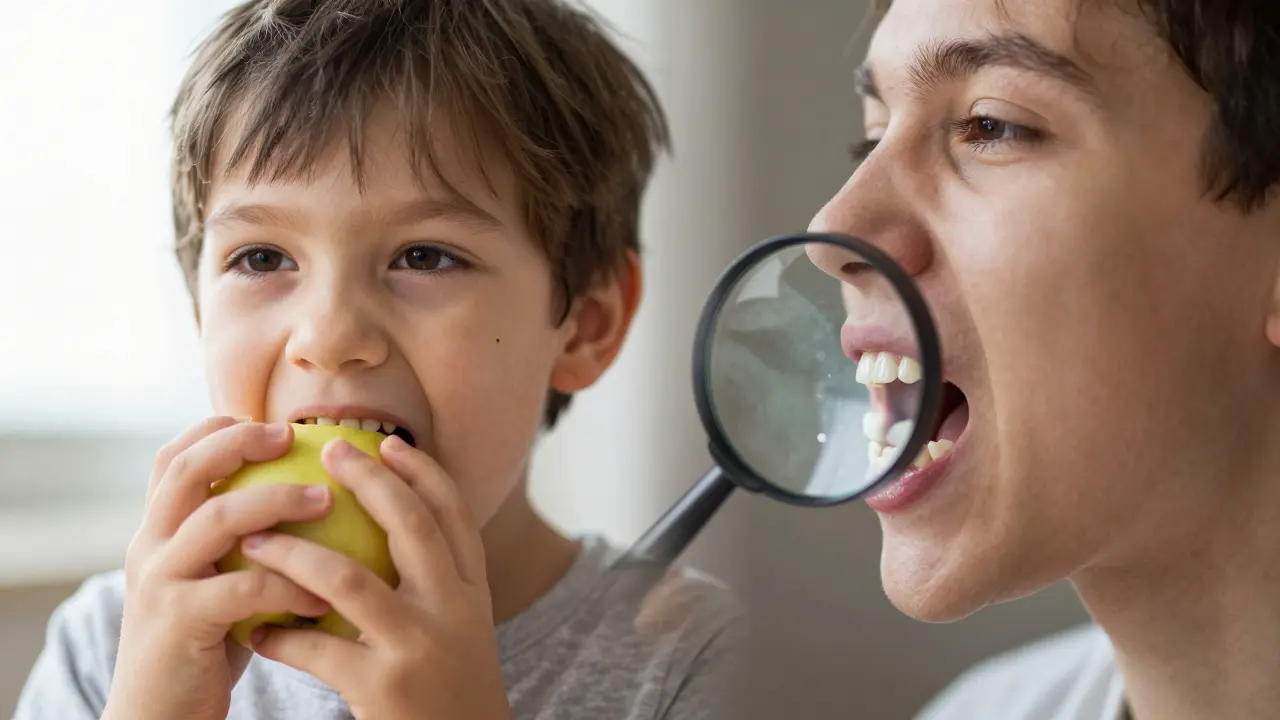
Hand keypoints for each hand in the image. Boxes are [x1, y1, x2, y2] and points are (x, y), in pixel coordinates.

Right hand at [105, 418, 333, 719]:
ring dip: (276, 501)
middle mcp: (149, 547)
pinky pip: (241, 590)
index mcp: (158, 532)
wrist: (156, 717)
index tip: (268, 420)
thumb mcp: (213, 582)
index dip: (215, 430)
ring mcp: (159, 582)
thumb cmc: (202, 646)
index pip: (172, 459)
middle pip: (186, 471)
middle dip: (240, 443)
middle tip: (293, 435)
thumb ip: (239, 543)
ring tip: (325, 500)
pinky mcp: (177, 623)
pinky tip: (323, 595)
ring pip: (216, 520)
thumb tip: (310, 496)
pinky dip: (287, 586)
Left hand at [243, 434, 511, 719]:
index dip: (423, 472)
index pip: (454, 514)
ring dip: (294, 554)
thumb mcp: (459, 626)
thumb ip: (435, 580)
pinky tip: (256, 632)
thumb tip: (391, 521)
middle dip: (368, 480)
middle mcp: (453, 609)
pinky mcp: (382, 686)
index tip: (387, 443)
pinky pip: (317, 648)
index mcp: (472, 591)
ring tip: (253, 539)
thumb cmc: (447, 687)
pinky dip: (281, 636)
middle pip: (411, 524)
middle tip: (327, 451)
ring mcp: (418, 646)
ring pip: (349, 580)